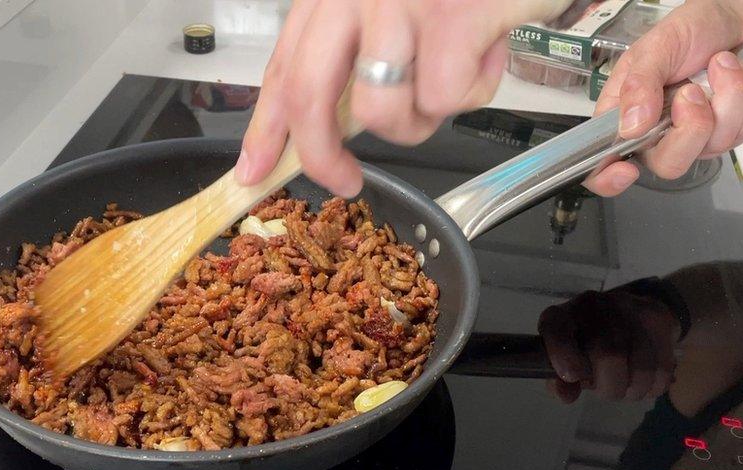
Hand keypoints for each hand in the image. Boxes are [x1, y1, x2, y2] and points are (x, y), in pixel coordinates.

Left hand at [237, 0, 572, 195]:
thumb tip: (325, 131)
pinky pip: (445, 99)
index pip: (282, 69)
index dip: (265, 128)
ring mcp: (399, 3)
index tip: (255, 169)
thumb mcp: (391, 12)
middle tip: (345, 180)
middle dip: (321, 156)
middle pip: (307, 94)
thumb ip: (353, 60)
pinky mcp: (451, 18)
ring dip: (419, 120)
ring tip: (452, 80)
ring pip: (381, 111)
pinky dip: (473, 93)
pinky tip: (487, 55)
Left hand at [538, 289, 680, 403]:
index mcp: (562, 315)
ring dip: (633, 389)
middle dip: (609, 386)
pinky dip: (652, 387)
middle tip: (607, 390)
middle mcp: (594, 305)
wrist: (629, 316)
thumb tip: (566, 396)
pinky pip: (662, 368)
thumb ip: (559, 380)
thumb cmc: (587, 345)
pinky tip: (643, 381)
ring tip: (625, 386)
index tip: (572, 376)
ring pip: (641, 366)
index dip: (563, 354)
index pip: (555, 327)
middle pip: (608, 353)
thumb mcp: (565, 360)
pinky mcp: (659, 319)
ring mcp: (629, 309)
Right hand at [583, 0, 742, 195]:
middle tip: (693, 90)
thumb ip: (638, 85)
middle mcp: (659, 135)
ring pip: (717, 143)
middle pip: (670, 164)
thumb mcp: (654, 48)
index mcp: (626, 118)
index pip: (605, 164)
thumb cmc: (688, 30)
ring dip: (729, 93)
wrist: (734, 16)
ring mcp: (698, 137)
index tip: (626, 170)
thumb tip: (631, 126)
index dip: (609, 179)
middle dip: (692, 126)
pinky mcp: (734, 130)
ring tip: (722, 61)